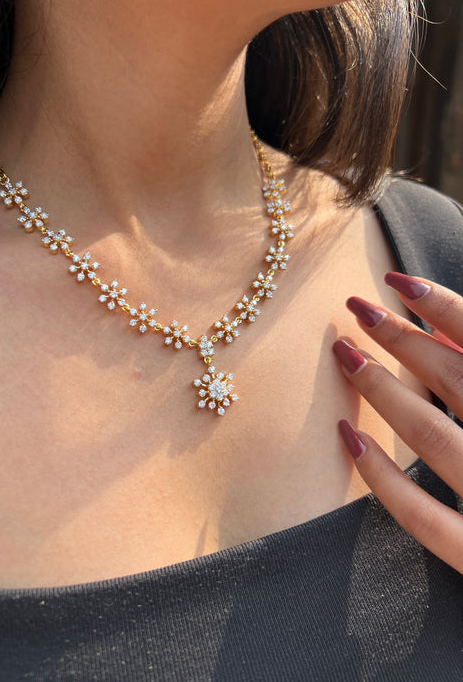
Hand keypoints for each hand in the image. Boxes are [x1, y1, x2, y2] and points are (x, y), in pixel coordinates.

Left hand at [332, 272, 462, 573]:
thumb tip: (455, 338)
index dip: (444, 308)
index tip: (399, 281)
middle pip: (454, 380)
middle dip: (402, 339)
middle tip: (357, 308)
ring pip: (431, 437)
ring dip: (383, 391)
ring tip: (346, 355)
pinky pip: (423, 517)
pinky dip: (382, 477)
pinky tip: (350, 438)